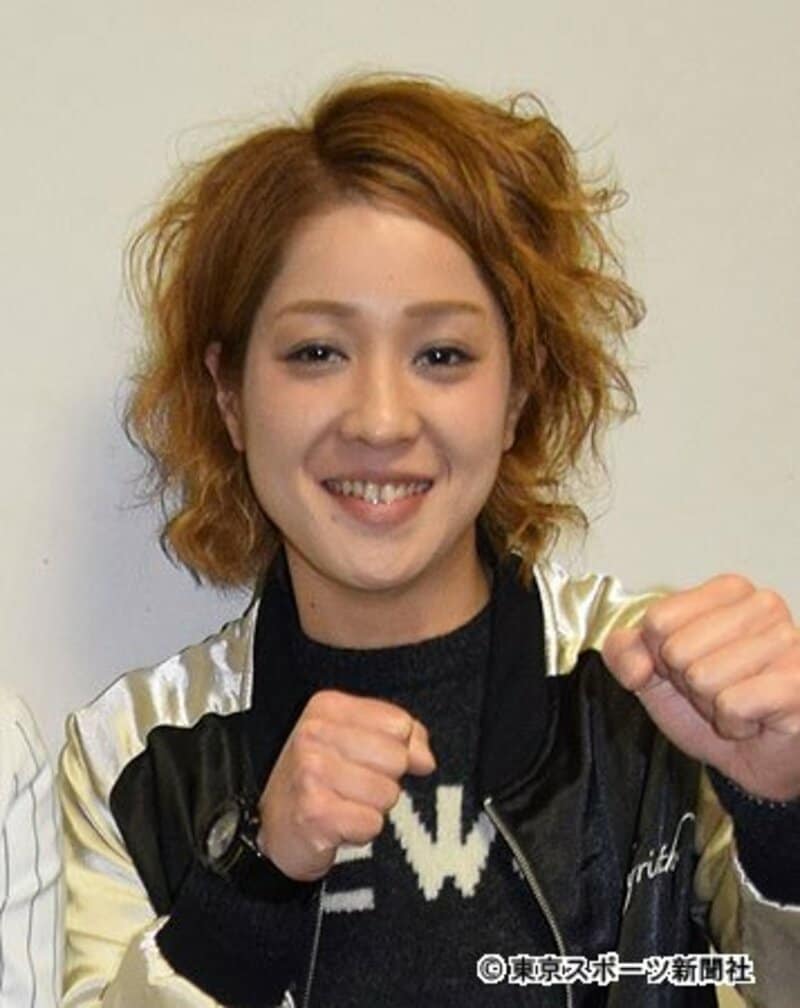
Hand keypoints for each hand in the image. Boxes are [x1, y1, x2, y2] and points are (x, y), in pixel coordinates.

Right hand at [258, 690, 435, 880]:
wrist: (274, 827)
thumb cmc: (318, 780)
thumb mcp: (355, 740)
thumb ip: (399, 737)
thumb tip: (425, 759)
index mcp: (327, 706)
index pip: (399, 724)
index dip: (396, 750)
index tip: (370, 761)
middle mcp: (314, 733)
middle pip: (396, 759)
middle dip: (385, 781)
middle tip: (354, 787)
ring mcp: (311, 772)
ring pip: (387, 794)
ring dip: (372, 808)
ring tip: (344, 804)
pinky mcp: (314, 812)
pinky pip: (372, 823)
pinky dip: (361, 832)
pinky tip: (338, 824)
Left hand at [603, 575, 799, 801]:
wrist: (758, 757)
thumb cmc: (715, 705)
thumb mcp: (654, 674)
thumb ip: (623, 653)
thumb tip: (636, 665)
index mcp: (728, 591)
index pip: (658, 619)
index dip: (662, 655)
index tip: (690, 666)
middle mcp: (763, 606)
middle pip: (677, 649)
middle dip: (688, 682)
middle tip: (718, 689)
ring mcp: (788, 641)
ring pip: (704, 678)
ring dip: (712, 705)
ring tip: (739, 703)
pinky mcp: (798, 682)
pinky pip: (732, 704)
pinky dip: (734, 724)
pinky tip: (754, 720)